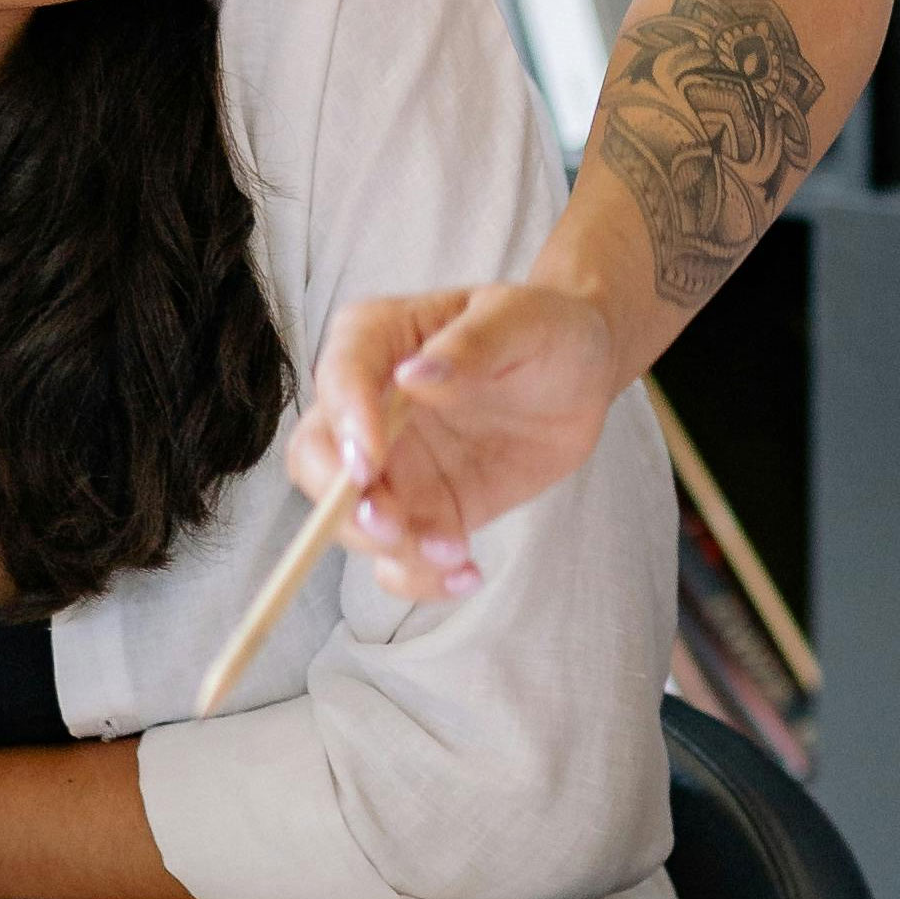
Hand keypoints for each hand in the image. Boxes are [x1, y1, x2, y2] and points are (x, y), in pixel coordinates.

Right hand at [289, 282, 624, 602]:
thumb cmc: (543, 330)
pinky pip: (398, 556)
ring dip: (389, 550)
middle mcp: (368, 407)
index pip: (339, 380)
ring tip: (453, 554)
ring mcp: (392, 465)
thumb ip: (471, 346)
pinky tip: (465, 574)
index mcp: (376, 341)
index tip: (370, 463)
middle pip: (317, 460)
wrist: (582, 377)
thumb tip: (415, 377)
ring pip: (350, 520)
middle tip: (392, 527)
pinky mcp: (424, 509)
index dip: (346, 424)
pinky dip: (419, 578)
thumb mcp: (520, 321)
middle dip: (343, 504)